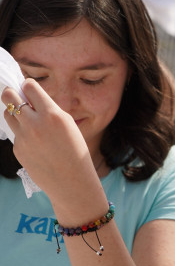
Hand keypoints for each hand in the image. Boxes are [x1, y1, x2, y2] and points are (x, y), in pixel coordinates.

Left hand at [1, 79, 95, 201]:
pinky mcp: (18, 149)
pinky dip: (22, 133)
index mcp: (52, 114)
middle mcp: (35, 123)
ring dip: (15, 112)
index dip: (29, 86)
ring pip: (7, 114)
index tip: (31, 90)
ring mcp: (23, 137)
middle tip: (19, 98)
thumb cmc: (75, 150)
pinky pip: (15, 133)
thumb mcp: (68, 124)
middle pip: (9, 96)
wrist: (71, 180)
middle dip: (12, 93)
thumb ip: (50, 110)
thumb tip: (31, 99)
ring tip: (28, 119)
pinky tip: (36, 143)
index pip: (29, 86)